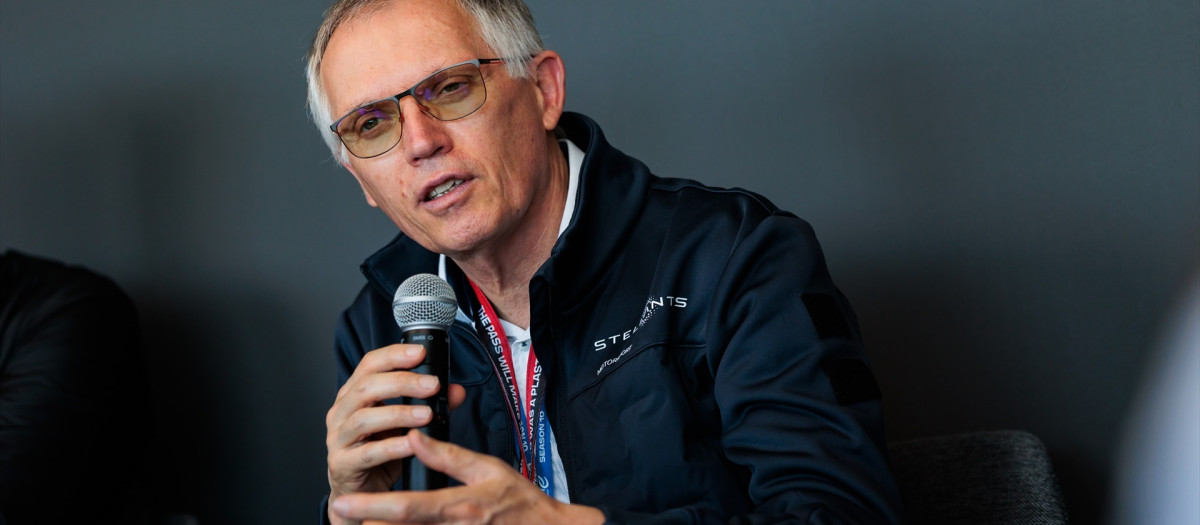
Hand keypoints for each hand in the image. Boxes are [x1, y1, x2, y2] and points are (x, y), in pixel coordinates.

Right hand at [326, 344, 465, 524]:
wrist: (361, 494)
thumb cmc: (380, 453)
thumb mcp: (406, 425)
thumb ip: (430, 405)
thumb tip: (456, 391)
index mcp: (354, 395)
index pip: (369, 365)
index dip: (394, 355)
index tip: (420, 352)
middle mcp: (341, 413)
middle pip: (366, 387)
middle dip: (402, 382)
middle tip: (432, 384)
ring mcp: (338, 439)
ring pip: (364, 418)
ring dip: (398, 413)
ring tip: (427, 414)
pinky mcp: (342, 465)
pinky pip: (367, 454)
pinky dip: (392, 447)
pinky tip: (413, 444)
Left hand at [330, 430, 605, 524]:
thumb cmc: (520, 501)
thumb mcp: (488, 469)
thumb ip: (448, 456)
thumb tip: (416, 437)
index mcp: (461, 507)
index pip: (410, 508)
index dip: (375, 507)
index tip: (345, 503)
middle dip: (367, 521)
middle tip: (340, 513)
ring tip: (358, 517)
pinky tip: (385, 520)